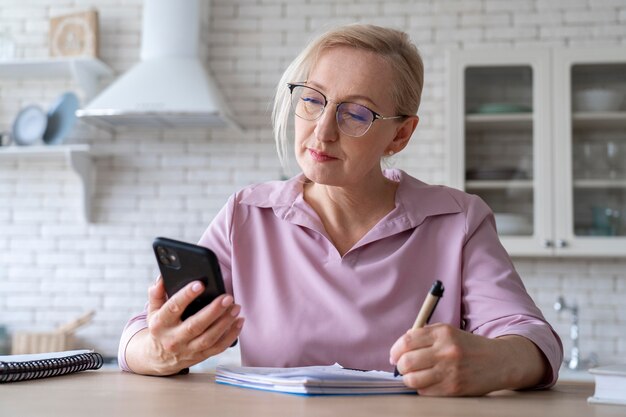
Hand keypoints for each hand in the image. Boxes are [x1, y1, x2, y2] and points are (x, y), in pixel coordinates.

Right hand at [141, 276, 243, 374]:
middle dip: (213, 311)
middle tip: (227, 298)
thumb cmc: (159, 329)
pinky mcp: (200, 356)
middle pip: (195, 325)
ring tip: (236, 308)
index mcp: (160, 324)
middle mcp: (173, 339)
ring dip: (225, 323)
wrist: (159, 359)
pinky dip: (231, 335)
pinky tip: (239, 322)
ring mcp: (187, 349)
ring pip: (209, 338)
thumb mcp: (153, 311)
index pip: (173, 308)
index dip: (186, 296)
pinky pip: (217, 348)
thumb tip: (162, 278)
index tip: (200, 284)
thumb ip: (157, 294)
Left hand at [389, 324, 545, 395]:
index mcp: (442, 333)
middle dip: (400, 366)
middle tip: (403, 367)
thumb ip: (424, 335)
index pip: (407, 341)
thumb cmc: (468, 346)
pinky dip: (421, 388)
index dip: (395, 350)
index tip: (394, 355)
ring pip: (412, 379)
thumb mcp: (448, 332)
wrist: (499, 362)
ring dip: (408, 379)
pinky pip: (425, 391)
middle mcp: (446, 351)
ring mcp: (450, 371)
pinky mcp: (454, 389)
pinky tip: (428, 382)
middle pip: (407, 362)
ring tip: (413, 376)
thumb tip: (400, 347)